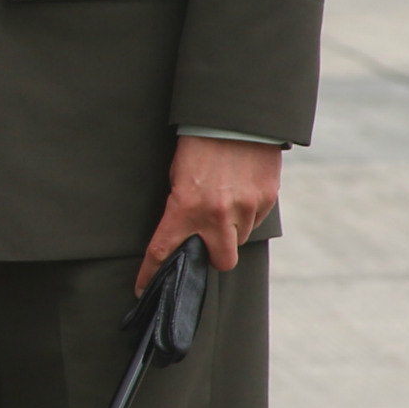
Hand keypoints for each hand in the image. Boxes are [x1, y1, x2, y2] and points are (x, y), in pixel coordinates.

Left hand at [139, 133, 281, 291]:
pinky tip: (242, 191)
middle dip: (216, 255)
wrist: (236, 118)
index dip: (151, 274)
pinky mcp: (266, 199)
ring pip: (241, 239)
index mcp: (185, 208)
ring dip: (233, 229)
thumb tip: (185, 232)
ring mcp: (245, 209)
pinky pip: (256, 219)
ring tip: (227, 201)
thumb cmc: (200, 145)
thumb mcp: (178, 176)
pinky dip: (249, 212)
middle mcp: (217, 215)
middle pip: (222, 261)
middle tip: (211, 239)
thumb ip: (182, 208)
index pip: (163, 251)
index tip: (142, 288)